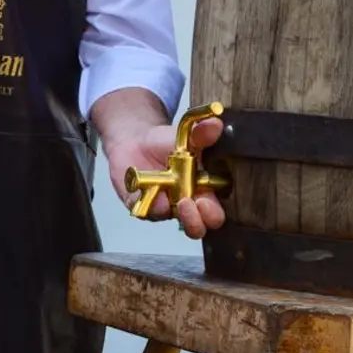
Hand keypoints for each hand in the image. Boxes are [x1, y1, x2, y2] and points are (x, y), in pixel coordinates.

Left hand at [105, 115, 225, 238]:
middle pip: (197, 228)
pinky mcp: (143, 207)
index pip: (214, 214)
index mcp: (203, 191)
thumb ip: (202, 134)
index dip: (212, 214)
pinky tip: (141, 184)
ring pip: (168, 223)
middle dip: (195, 222)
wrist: (136, 141)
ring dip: (166, 211)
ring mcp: (165, 208)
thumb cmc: (166, 143)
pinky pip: (143, 211)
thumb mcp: (186, 136)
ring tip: (164, 194)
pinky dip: (143, 200)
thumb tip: (216, 124)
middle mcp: (187, 204)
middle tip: (188, 203)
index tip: (204, 201)